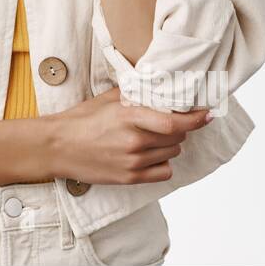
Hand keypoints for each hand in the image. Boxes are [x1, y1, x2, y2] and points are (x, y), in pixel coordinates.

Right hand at [43, 86, 213, 185]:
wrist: (57, 147)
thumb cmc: (80, 120)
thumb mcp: (107, 99)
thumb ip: (135, 94)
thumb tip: (159, 87)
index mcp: (129, 118)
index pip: (173, 123)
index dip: (195, 119)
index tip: (207, 114)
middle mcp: (134, 142)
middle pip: (176, 137)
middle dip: (177, 128)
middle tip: (166, 122)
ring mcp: (133, 163)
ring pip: (172, 153)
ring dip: (169, 144)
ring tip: (151, 137)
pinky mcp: (130, 178)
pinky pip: (163, 172)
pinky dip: (162, 163)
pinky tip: (150, 155)